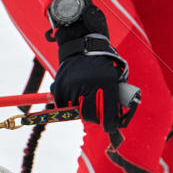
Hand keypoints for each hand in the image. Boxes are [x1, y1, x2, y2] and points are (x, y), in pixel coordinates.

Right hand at [47, 0, 134, 131]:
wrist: (82, 46)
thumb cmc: (101, 65)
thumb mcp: (113, 80)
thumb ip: (113, 101)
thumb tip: (112, 125)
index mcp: (104, 82)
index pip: (106, 114)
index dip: (109, 122)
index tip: (111, 126)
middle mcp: (87, 84)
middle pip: (90, 116)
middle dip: (95, 114)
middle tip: (97, 106)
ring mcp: (71, 86)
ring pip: (76, 111)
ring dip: (81, 107)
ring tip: (86, 91)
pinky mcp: (59, 87)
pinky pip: (64, 105)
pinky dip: (70, 102)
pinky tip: (75, 90)